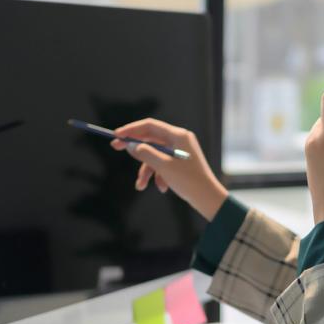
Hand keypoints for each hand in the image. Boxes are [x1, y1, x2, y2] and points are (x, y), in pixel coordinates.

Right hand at [110, 118, 227, 221]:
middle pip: (151, 140)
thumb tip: (130, 144)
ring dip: (146, 170)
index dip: (132, 129)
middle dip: (135, 149)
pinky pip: (163, 165)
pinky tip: (162, 188)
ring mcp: (181, 151)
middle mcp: (180, 140)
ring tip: (141, 186)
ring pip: (155, 156)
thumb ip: (145, 153)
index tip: (116, 135)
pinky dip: (158, 176)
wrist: (207, 198)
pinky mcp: (181, 163)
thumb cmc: (188, 180)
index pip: (150, 126)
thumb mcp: (162, 166)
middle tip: (115, 147)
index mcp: (178, 135)